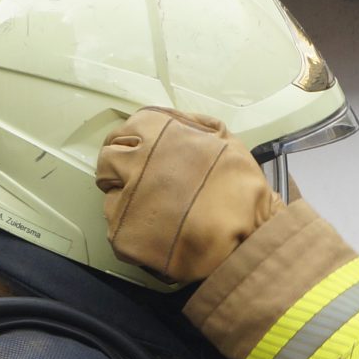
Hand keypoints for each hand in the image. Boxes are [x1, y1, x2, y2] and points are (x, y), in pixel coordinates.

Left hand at [98, 108, 283, 284]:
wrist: (251, 236)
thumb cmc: (242, 187)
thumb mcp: (225, 139)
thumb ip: (191, 126)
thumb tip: (167, 123)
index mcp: (155, 132)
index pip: (121, 133)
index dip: (131, 147)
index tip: (139, 159)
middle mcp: (133, 161)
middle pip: (107, 163)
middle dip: (123, 174)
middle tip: (148, 189)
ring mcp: (124, 199)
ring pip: (112, 198)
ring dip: (130, 205)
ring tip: (162, 217)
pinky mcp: (123, 235)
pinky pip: (119, 231)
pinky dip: (137, 234)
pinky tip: (162, 236)